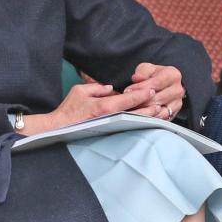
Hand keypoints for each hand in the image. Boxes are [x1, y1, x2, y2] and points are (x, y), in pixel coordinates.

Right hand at [21, 83, 152, 135]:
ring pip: (136, 121)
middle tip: (162, 100)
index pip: (130, 98)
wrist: (59, 128)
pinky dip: (140, 124)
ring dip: (150, 117)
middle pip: (138, 112)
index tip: (152, 89)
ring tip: (161, 111)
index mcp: (105, 106)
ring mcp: (111, 127)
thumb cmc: (68, 110)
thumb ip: (97, 88)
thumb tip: (111, 88)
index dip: (143, 93)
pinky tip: (147, 121)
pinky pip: (129, 128)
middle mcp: (111, 117)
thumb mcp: (80, 91)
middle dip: (151, 106)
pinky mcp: (110, 133)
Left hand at [123, 63, 184, 120]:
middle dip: (140, 100)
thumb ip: (142, 72)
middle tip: (127, 100)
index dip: (140, 88)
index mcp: (173, 75)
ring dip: (143, 110)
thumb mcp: (147, 68)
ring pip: (158, 110)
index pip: (156, 83)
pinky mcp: (173, 113)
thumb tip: (137, 78)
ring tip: (132, 107)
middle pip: (157, 98)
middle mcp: (178, 90)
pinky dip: (149, 117)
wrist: (165, 85)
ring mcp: (177, 103)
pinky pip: (160, 118)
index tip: (128, 90)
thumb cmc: (155, 76)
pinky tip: (140, 114)